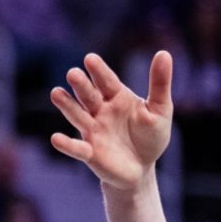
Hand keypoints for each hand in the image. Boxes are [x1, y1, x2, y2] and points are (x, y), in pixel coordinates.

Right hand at [50, 51, 173, 190]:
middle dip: (81, 85)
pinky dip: (67, 145)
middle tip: (73, 74)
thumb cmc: (150, 135)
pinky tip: (56, 139)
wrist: (142, 168)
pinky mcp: (90, 153)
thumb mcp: (160, 110)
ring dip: (67, 105)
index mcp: (116, 97)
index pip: (107, 81)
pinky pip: (77, 148)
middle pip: (88, 95)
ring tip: (56, 93)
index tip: (90, 59)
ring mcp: (92, 130)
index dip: (99, 71)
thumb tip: (164, 53)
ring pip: (78, 115)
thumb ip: (159, 83)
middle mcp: (100, 110)